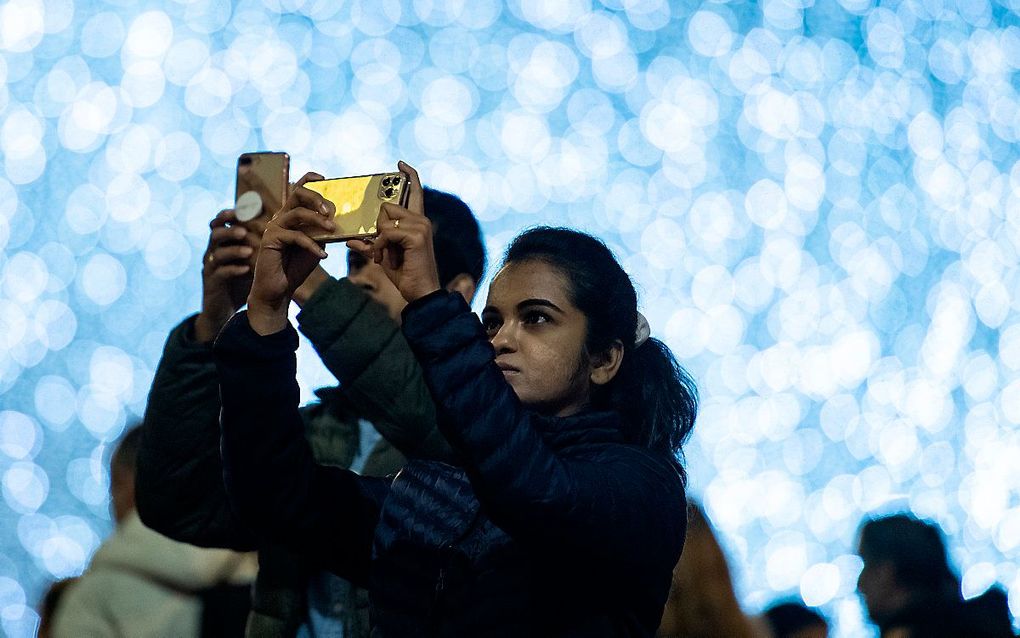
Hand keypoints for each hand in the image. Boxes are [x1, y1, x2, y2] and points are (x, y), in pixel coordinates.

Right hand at [194, 209, 260, 342]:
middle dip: (229, 229)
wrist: (225, 310)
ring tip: (249, 250)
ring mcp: (211, 267)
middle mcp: (214, 252)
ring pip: (216, 253)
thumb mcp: (250, 260)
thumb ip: (260, 243)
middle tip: (244, 230)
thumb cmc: (242, 281)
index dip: (231, 214)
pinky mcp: (211, 283)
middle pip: (215, 233)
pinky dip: (233, 270)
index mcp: (223, 243)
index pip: (222, 223)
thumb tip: (284, 226)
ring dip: (232, 250)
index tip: (247, 210)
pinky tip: (246, 270)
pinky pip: (219, 274)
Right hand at [247, 173, 335, 334]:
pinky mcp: (271, 240)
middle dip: (316, 198)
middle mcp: (281, 216)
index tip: (325, 178)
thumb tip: (342, 220)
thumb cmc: (297, 266)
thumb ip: (324, 231)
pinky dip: (312, 245)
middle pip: (297, 193)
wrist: (280, 289)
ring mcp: (274, 227)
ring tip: (332, 230)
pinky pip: (295, 236)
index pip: (298, 189)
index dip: (310, 179)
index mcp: (292, 214)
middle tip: (330, 211)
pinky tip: (323, 255)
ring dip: (318, 221)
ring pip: (297, 213)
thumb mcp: (317, 245)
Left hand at [347, 161, 439, 302]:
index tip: (399, 164)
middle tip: (382, 248)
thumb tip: (350, 240)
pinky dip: (381, 246)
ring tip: (384, 256)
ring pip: (385, 218)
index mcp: (417, 222)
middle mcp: (422, 220)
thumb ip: (371, 244)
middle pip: (388, 206)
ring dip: (380, 239)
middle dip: (379, 227)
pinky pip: (386, 232)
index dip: (409, 175)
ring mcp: (421, 226)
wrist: (420, 293)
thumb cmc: (405, 275)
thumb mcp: (384, 257)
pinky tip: (385, 258)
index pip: (415, 191)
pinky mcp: (416, 235)